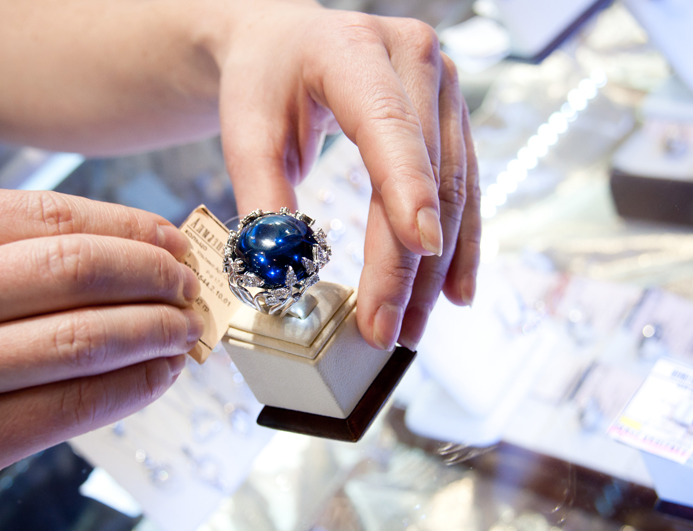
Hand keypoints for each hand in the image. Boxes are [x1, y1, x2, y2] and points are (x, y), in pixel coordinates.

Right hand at [0, 189, 202, 503]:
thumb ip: (4, 248)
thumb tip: (128, 252)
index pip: (55, 219)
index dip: (133, 229)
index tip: (172, 242)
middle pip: (77, 274)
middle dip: (155, 278)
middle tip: (188, 287)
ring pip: (84, 341)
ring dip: (156, 331)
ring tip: (184, 329)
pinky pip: (71, 408)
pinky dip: (133, 386)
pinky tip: (159, 372)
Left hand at [218, 2, 480, 349]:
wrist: (284, 44)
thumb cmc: (263, 81)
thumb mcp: (248, 134)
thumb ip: (265, 200)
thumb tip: (284, 278)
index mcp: (356, 51)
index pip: (390, 125)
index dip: (408, 188)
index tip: (420, 248)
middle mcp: (415, 59)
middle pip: (428, 171)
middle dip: (410, 260)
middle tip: (389, 327)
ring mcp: (443, 87)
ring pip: (456, 188)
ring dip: (438, 266)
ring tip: (414, 326)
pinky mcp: (450, 117)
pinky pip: (464, 186)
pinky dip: (458, 243)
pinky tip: (454, 289)